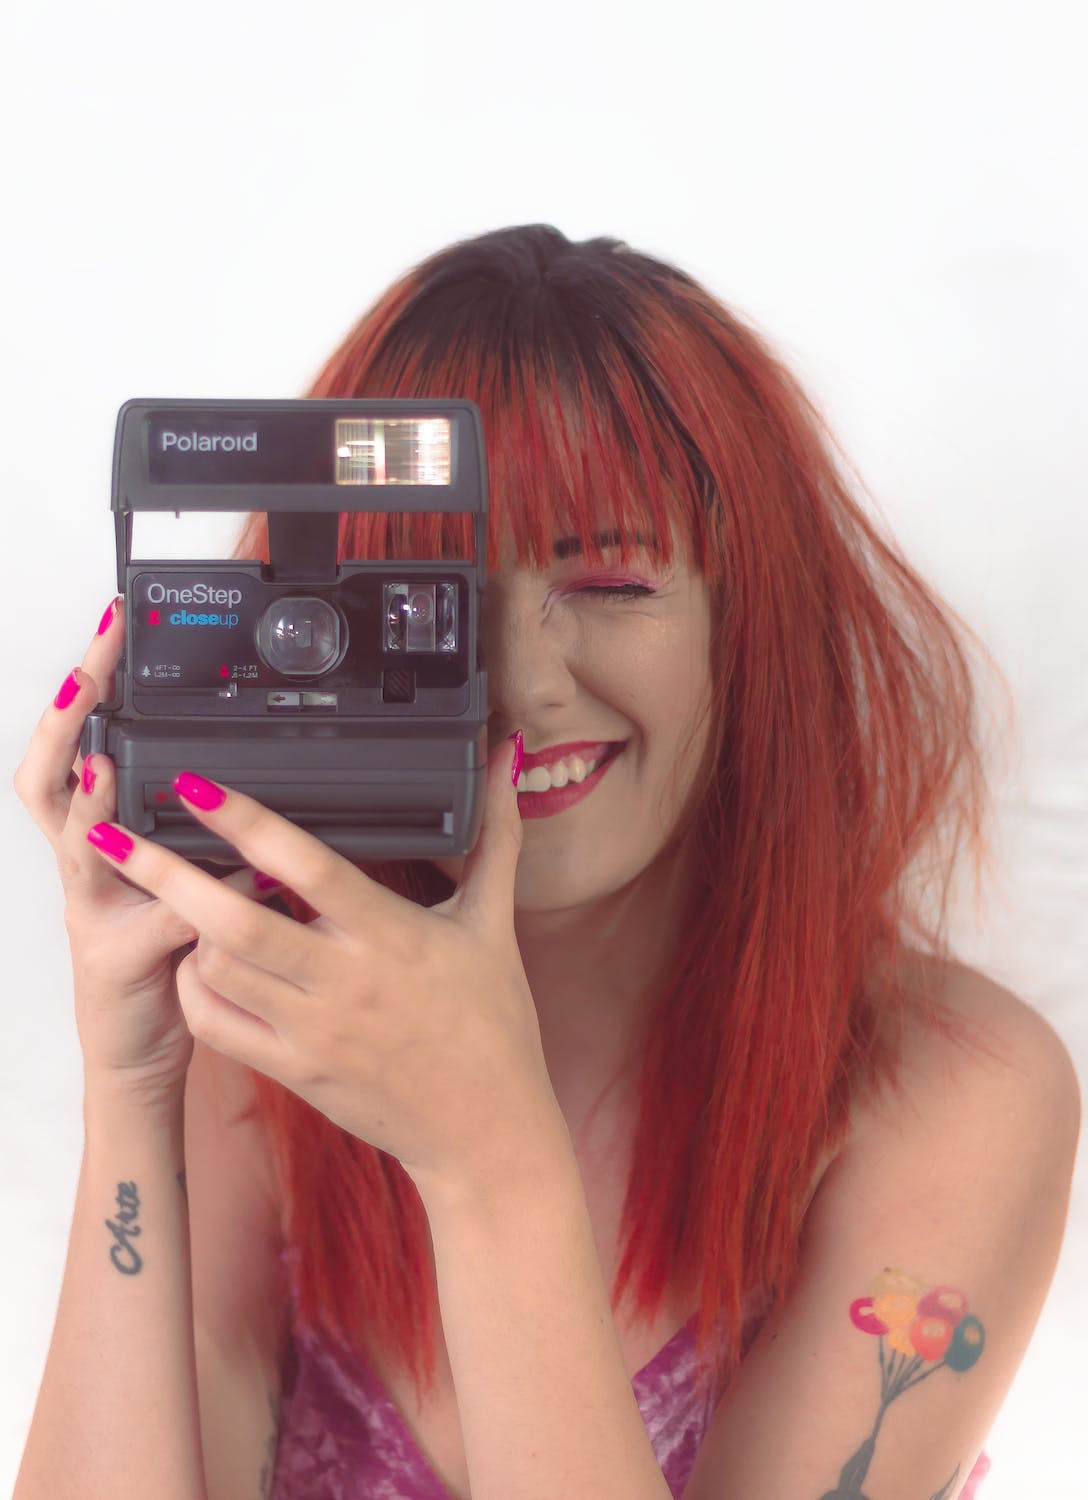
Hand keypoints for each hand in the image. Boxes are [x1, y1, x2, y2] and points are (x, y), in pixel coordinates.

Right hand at [12, 597, 285, 1103]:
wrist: (143, 1056)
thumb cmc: (166, 962)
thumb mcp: (183, 881)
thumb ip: (203, 837)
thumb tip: (244, 788)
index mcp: (99, 843)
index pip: (74, 750)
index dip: (81, 694)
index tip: (108, 635)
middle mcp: (83, 870)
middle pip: (47, 777)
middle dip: (65, 719)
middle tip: (87, 668)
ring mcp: (90, 914)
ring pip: (73, 846)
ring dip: (88, 803)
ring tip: (104, 762)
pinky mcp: (114, 962)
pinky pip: (144, 924)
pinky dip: (174, 901)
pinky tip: (208, 884)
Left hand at [83, 735, 564, 1189]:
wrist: (486, 1130)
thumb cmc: (493, 1023)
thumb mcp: (494, 924)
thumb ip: (496, 837)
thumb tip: (506, 761)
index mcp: (390, 934)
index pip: (305, 865)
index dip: (244, 821)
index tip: (194, 786)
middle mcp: (343, 981)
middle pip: (233, 920)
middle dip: (164, 872)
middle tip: (116, 830)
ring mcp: (312, 1031)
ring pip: (216, 969)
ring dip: (185, 927)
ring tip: (173, 891)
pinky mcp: (293, 1070)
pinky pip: (217, 1026)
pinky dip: (195, 988)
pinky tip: (200, 961)